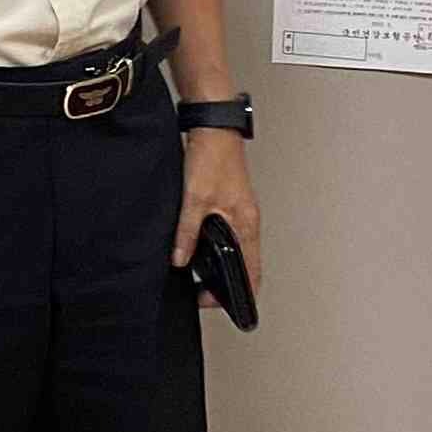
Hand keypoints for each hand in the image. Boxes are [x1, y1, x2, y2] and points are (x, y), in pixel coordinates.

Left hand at [173, 127, 261, 303]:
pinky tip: (196, 249)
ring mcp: (239, 212)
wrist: (212, 126)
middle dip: (226, 283)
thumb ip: (187, 232)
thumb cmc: (212, 157)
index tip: (220, 305)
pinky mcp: (228, 202)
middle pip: (243, 263)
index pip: (252, 272)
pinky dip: (215, 247)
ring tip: (197, 276)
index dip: (240, 294)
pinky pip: (226, 234)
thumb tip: (180, 260)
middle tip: (201, 294)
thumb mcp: (194, 199)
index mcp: (247, 224)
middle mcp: (247, 221)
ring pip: (234, 249)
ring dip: (220, 264)